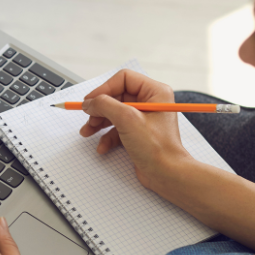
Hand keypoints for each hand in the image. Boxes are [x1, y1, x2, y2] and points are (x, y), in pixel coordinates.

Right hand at [78, 69, 193, 189]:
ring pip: (113, 113)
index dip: (104, 89)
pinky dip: (106, 137)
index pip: (123, 79)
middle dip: (99, 109)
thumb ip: (105, 105)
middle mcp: (150, 102)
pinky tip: (102, 147)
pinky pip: (116, 129)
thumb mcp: (127, 120)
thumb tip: (89, 102)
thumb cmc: (158, 149)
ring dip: (98, 123)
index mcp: (155, 92)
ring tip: (87, 132)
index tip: (90, 101)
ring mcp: (143, 118)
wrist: (167, 175)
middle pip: (116, 96)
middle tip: (88, 118)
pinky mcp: (137, 133)